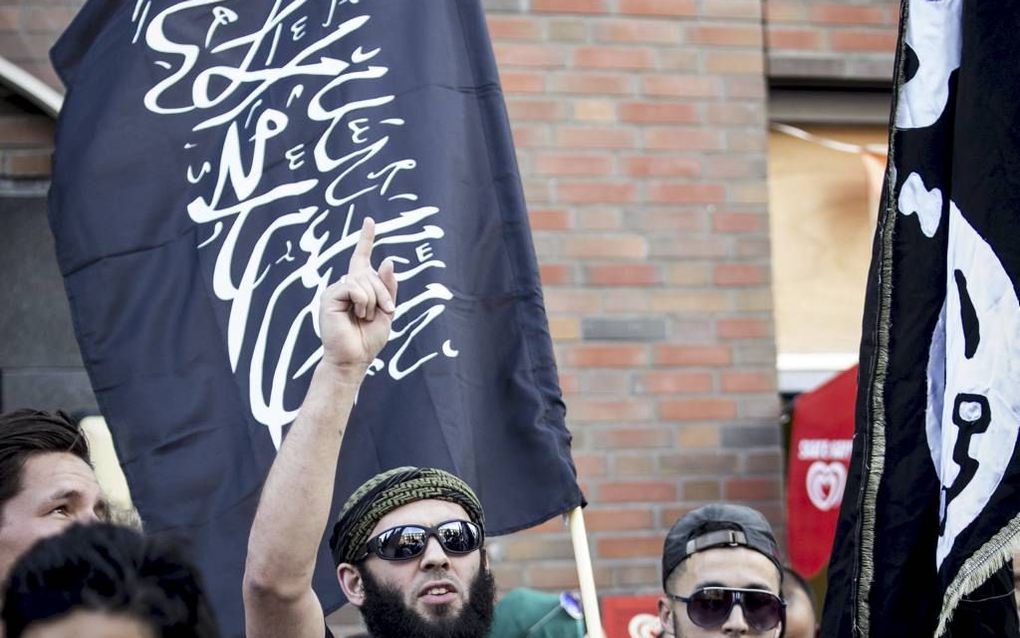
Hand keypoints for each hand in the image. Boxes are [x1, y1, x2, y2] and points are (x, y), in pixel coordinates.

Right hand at [319, 218, 396, 374]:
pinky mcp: (329, 297)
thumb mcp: (386, 311)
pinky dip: (363, 300)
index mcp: (359, 288)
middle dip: (384, 292)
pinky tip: (358, 314)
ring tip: (365, 316)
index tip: (370, 221)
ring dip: (374, 299)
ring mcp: (336, 290)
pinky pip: (353, 287)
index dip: (366, 239)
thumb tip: (387, 260)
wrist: (354, 359)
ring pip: (363, 279)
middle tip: (384, 311)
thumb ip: (388, 287)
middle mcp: (345, 285)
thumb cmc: (368, 339)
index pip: (362, 258)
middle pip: (370, 272)